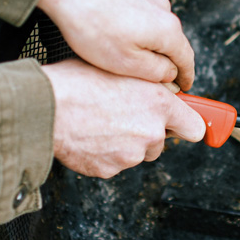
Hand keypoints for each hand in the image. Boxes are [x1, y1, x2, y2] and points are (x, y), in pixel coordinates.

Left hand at [38, 0, 195, 89]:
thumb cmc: (91, 24)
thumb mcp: (126, 63)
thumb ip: (156, 73)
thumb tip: (169, 74)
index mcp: (167, 29)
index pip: (187, 59)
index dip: (187, 77)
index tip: (184, 86)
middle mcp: (162, 8)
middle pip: (171, 42)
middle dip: (164, 61)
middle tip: (152, 80)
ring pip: (153, 28)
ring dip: (146, 44)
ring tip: (124, 58)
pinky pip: (138, 14)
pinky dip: (133, 28)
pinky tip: (112, 36)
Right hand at [43, 59, 205, 177]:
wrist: (44, 108)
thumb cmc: (76, 82)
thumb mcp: (122, 70)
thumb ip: (150, 85)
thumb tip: (165, 90)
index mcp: (157, 103)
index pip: (195, 126)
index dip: (191, 125)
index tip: (195, 127)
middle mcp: (150, 131)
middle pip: (161, 140)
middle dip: (147, 131)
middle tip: (122, 115)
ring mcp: (131, 155)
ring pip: (137, 152)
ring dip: (125, 142)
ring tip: (100, 122)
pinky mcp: (110, 169)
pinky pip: (114, 163)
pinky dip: (105, 154)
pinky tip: (90, 136)